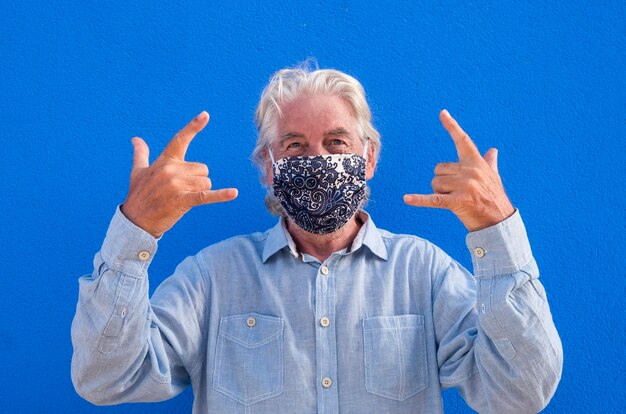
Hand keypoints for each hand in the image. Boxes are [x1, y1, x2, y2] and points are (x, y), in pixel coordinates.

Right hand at [121, 111, 237, 236]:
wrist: (135, 220)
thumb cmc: (138, 195)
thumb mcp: (137, 172)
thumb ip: (141, 154)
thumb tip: (136, 139)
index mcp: (164, 161)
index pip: (180, 139)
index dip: (193, 126)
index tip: (206, 115)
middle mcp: (172, 170)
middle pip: (203, 169)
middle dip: (196, 180)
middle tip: (179, 191)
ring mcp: (178, 185)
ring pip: (206, 182)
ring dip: (199, 191)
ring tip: (182, 199)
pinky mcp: (184, 200)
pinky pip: (207, 195)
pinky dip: (221, 195)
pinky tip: (234, 193)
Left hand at [403, 109, 513, 231]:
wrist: (500, 221)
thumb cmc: (494, 198)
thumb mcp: (493, 177)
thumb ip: (490, 162)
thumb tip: (493, 150)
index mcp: (477, 162)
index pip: (463, 140)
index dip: (452, 126)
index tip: (442, 113)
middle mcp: (470, 171)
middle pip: (439, 170)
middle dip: (443, 182)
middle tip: (458, 192)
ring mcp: (465, 186)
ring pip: (435, 184)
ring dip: (440, 193)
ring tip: (456, 200)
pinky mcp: (458, 202)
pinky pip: (433, 199)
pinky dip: (419, 200)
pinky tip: (406, 199)